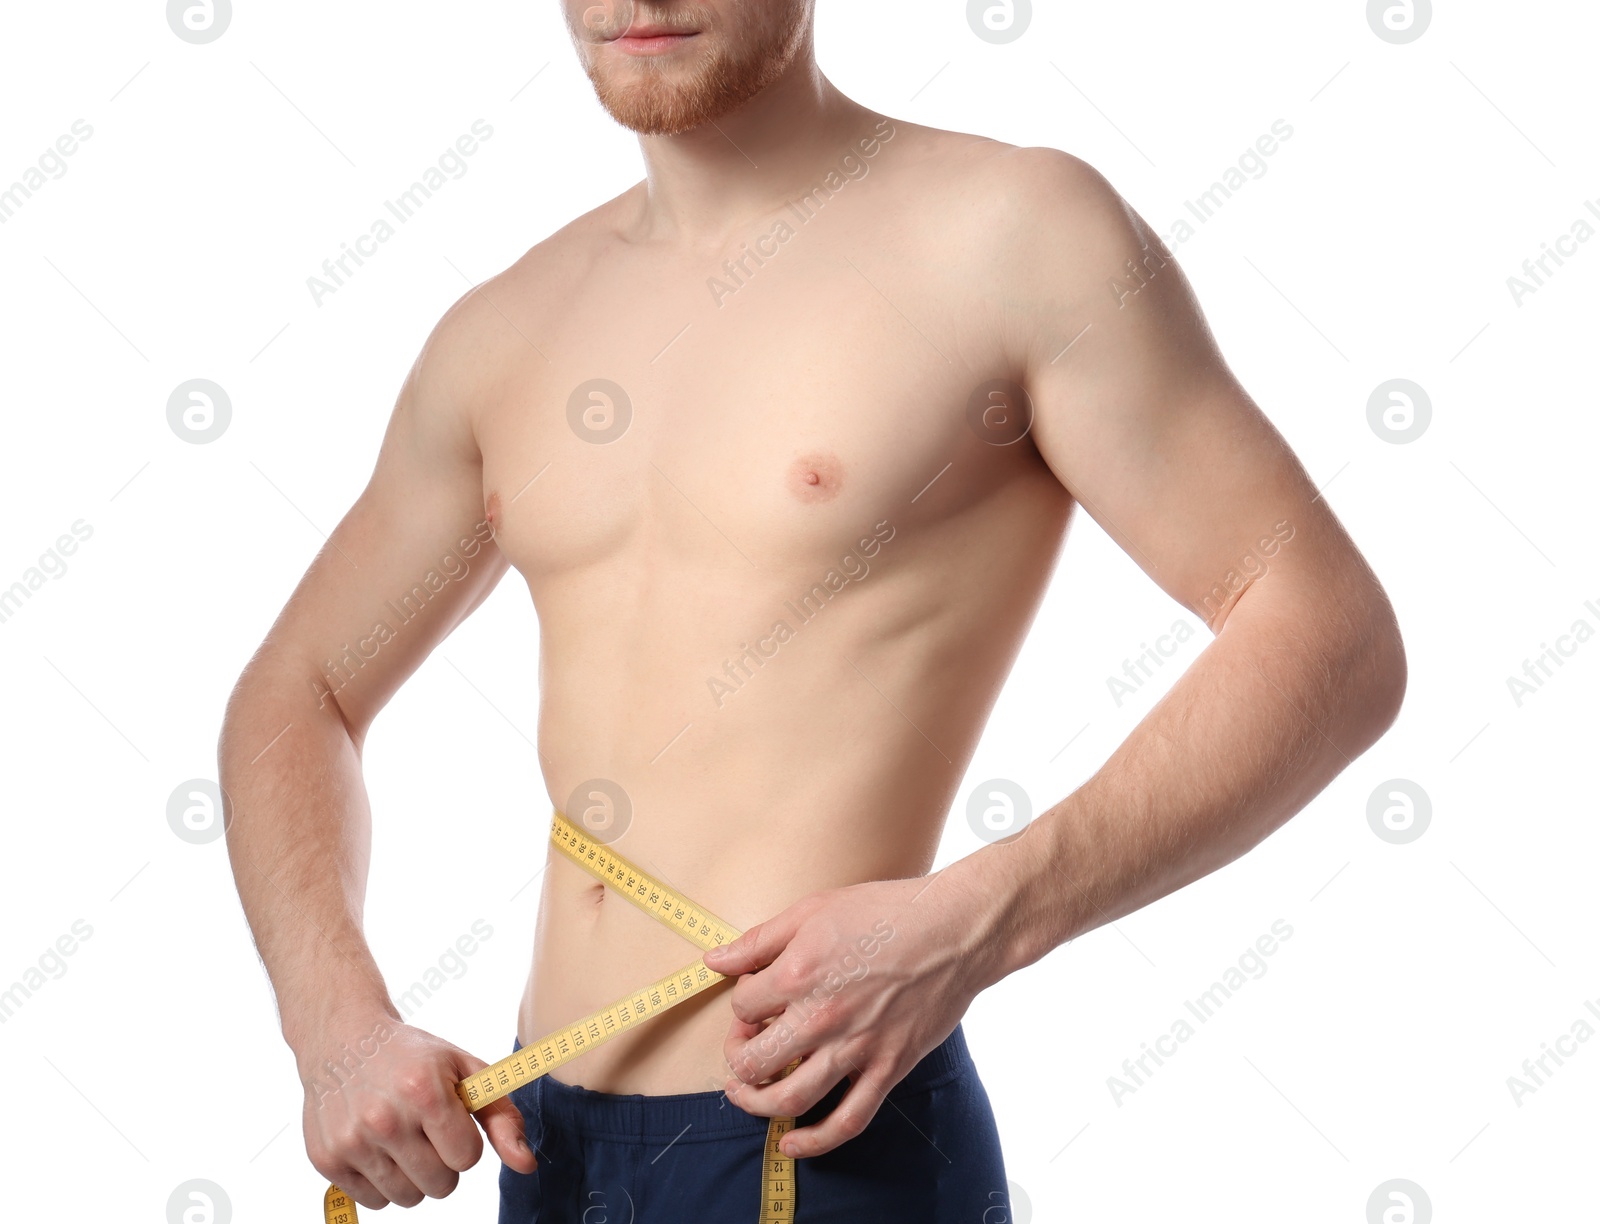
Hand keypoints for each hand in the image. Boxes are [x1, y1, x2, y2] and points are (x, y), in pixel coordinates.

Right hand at [297, 1011, 536, 1209]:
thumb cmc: (413, 1057)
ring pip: (408, 1199)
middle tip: (426, 1130)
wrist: (343, 1040)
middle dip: (443, 1162)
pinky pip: (374, 1202)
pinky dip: (382, 1182)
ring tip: (402, 1138)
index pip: (467, 1159)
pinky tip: (377, 1146)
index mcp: (423, 1092)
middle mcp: (384, 1119)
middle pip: (441, 1186)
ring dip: (414, 1176)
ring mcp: (351, 1142)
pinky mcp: (327, 1160)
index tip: (450, 1119)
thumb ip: (502, 1117)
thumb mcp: (464, 1070)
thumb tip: (527, 1165)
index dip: (464, 1140)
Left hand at [700, 870, 992, 1157]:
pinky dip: (815, 1142)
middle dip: (737, 1057)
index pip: (742, 1007)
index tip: (756, 995)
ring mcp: (856, 1048)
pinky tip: (792, 1143)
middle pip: (753, 1061)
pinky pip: (847, 1121)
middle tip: (744, 1045)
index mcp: (798, 974)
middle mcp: (822, 1018)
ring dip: (756, 1104)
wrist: (954, 930)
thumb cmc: (886, 911)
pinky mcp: (888, 1068)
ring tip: (746, 1094)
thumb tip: (714, 961)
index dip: (741, 1003)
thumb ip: (759, 941)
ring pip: (789, 1099)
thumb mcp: (813, 910)